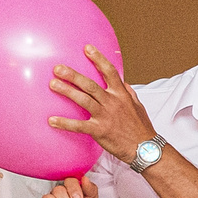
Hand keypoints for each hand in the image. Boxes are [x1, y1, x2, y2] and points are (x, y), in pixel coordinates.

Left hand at [48, 47, 159, 161]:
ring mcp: (105, 116)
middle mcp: (112, 102)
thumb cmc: (141, 128)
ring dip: (67, 91)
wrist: (145, 148)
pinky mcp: (99, 131)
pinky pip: (79, 126)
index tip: (87, 48)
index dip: (98, 58)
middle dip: (73, 75)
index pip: (109, 72)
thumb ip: (128, 93)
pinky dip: (65, 123)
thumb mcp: (138, 106)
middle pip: (90, 84)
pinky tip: (52, 120)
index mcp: (121, 94)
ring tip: (53, 84)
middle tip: (58, 68)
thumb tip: (123, 82)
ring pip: (83, 100)